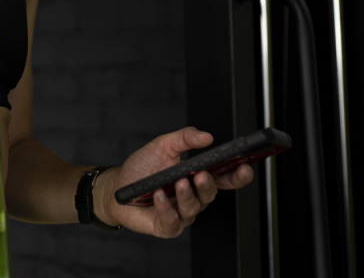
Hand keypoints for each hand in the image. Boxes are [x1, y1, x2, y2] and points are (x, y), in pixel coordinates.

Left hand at [92, 127, 253, 237]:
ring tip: (179, 183)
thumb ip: (184, 138)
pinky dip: (165, 207)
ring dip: (186, 195)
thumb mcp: (163, 145)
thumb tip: (207, 136)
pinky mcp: (166, 226)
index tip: (245, 166)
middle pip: (210, 194)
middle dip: (208, 185)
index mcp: (197, 178)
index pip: (224, 179)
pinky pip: (171, 220)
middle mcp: (193, 198)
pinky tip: (158, 195)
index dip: (238, 175)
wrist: (117, 186)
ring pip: (192, 208)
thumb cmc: (142, 168)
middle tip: (201, 174)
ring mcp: (181, 214)